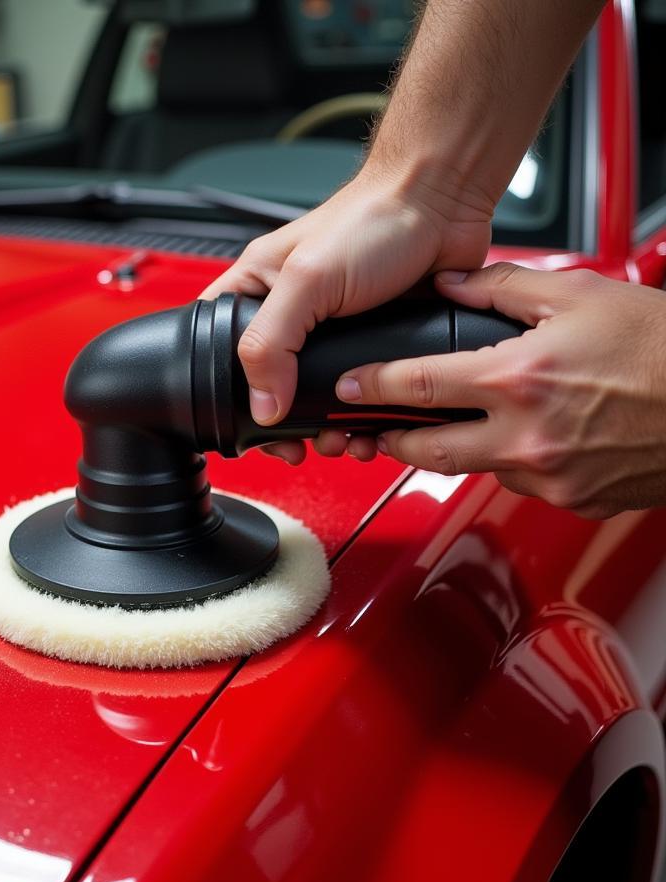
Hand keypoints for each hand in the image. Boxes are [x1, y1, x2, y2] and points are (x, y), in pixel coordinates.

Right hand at [199, 162, 493, 463]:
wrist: (442, 206)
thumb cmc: (374, 219)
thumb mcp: (308, 280)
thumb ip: (273, 342)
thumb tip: (262, 406)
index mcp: (256, 289)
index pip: (216, 346)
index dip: (221, 390)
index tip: (246, 425)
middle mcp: (291, 313)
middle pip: (268, 385)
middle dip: (283, 424)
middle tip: (297, 445)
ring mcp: (331, 332)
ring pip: (315, 398)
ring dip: (326, 429)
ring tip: (341, 441)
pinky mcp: (370, 343)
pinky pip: (360, 394)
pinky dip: (364, 419)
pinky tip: (371, 429)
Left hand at [333, 263, 665, 517]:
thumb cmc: (661, 348)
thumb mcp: (579, 294)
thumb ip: (504, 288)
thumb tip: (453, 284)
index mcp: (518, 379)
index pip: (417, 386)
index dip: (369, 387)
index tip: (346, 389)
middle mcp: (525, 436)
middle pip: (426, 449)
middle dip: (392, 440)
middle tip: (376, 430)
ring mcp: (548, 475)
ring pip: (473, 469)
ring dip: (453, 450)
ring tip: (451, 427)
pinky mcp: (570, 499)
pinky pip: (519, 484)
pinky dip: (508, 462)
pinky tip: (521, 439)